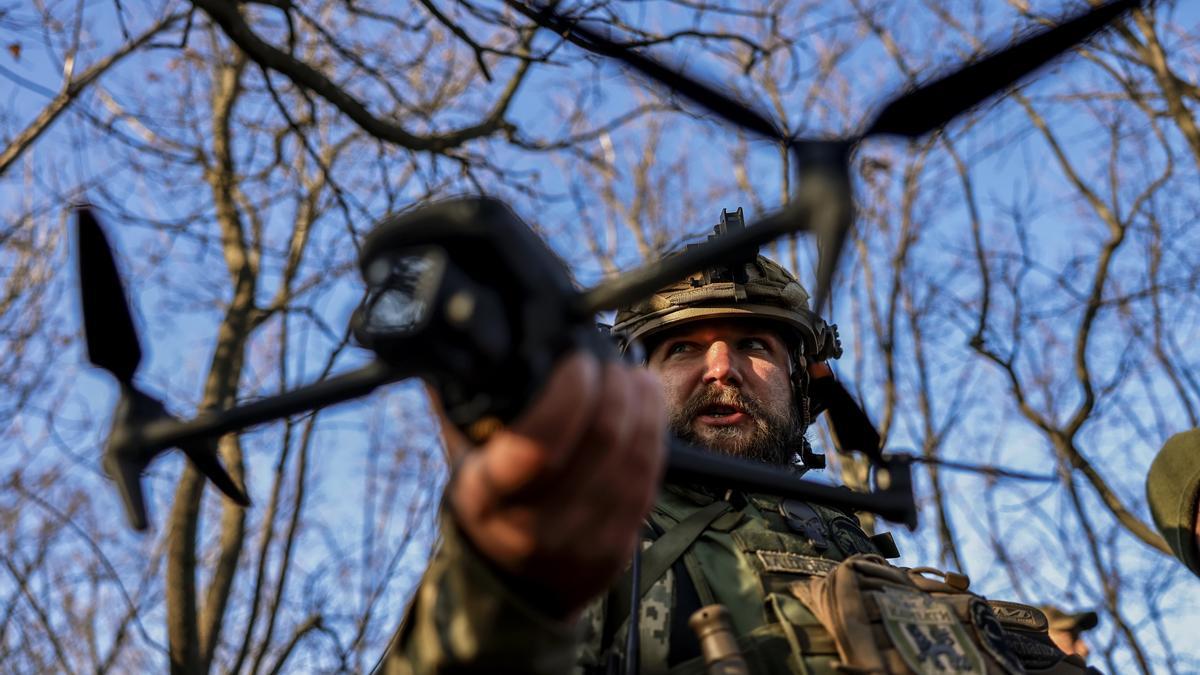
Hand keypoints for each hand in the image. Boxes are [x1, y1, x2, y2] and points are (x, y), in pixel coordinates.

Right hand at [445, 352, 667, 617]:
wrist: (510, 580)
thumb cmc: (490, 498)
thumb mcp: (463, 455)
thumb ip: (468, 401)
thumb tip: (481, 341)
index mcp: (487, 496)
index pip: (539, 444)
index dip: (569, 393)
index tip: (576, 359)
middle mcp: (533, 527)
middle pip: (601, 441)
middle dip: (613, 385)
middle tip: (607, 360)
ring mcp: (580, 542)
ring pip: (633, 456)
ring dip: (640, 402)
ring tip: (630, 373)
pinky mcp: (617, 549)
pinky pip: (649, 477)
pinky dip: (654, 430)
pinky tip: (646, 402)